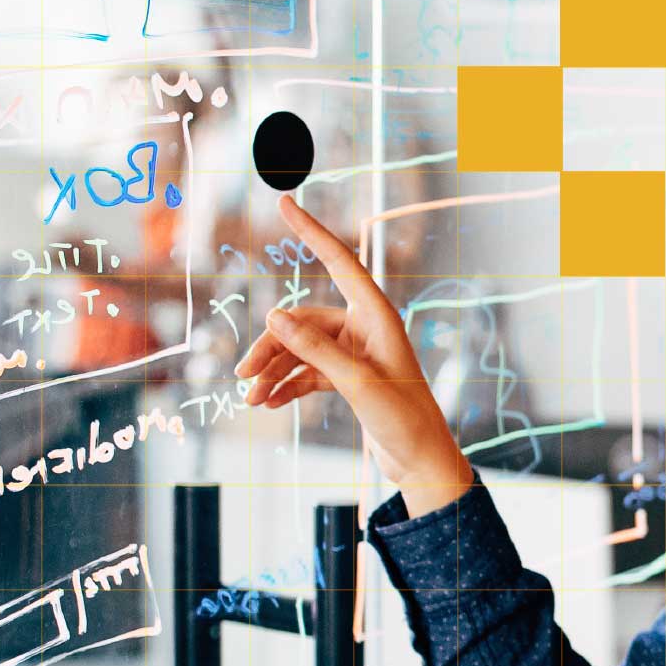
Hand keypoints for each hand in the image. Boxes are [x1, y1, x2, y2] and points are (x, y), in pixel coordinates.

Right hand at [233, 193, 475, 513]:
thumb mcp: (358, 384)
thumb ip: (316, 350)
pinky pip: (307, 371)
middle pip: (303, 321)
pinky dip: (286, 385)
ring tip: (250, 398)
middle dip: (271, 346)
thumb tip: (274, 316)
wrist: (422, 463)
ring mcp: (355, 353)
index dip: (311, 231)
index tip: (285, 202)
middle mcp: (365, 328)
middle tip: (242, 375)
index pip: (340, 262)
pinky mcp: (348, 377)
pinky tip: (268, 403)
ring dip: (274, 370)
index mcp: (378, 316)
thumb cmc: (405, 421)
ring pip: (300, 348)